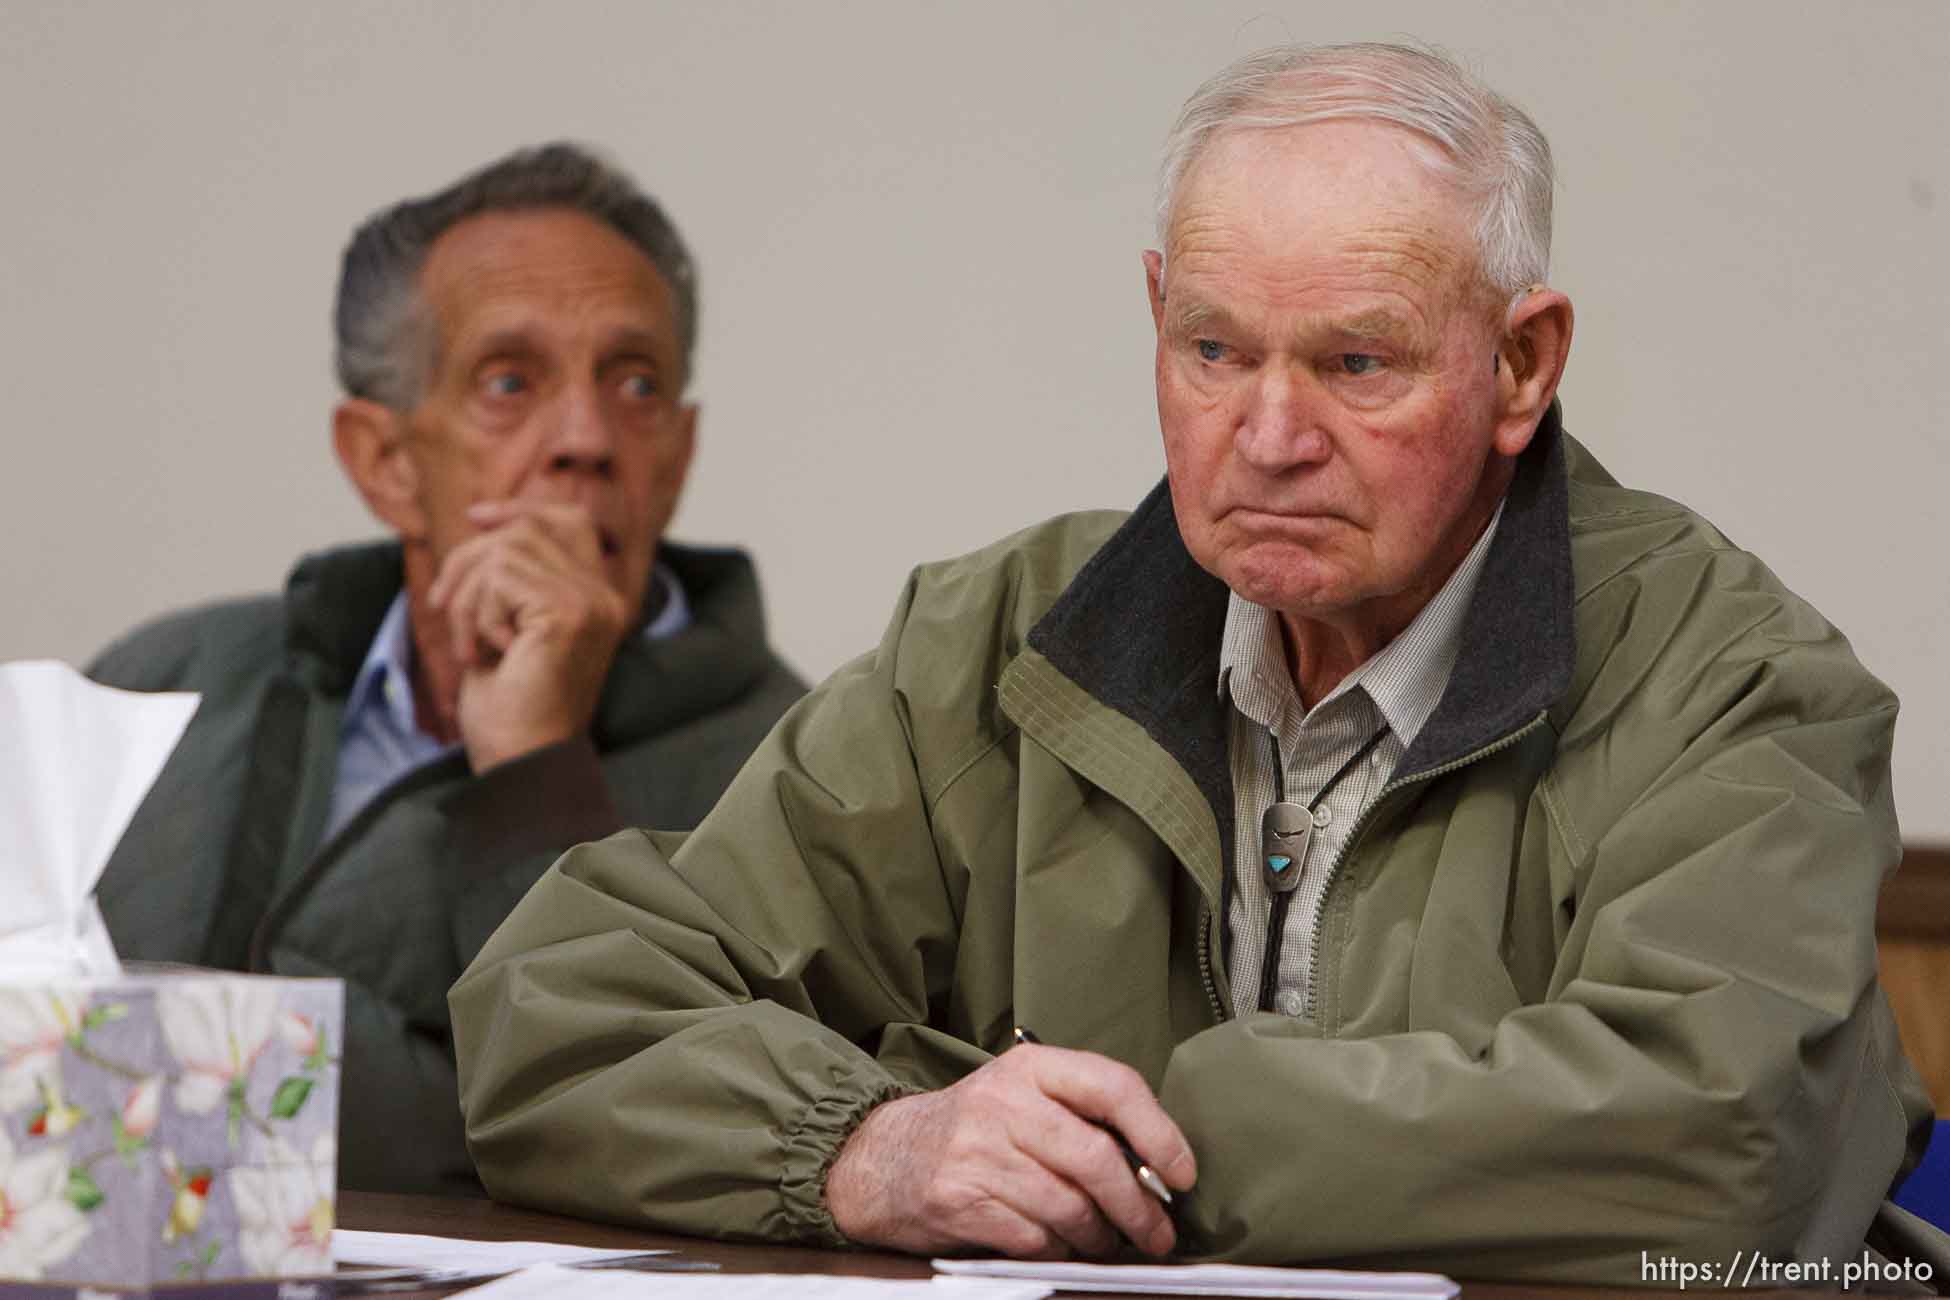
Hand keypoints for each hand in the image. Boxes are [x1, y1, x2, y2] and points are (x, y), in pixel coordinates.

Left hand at [426, 501, 629, 771]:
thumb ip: (512, 578)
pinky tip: (485, 655)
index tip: (476, 519)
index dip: (521, 510)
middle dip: (468, 563)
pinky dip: (474, 616)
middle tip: (444, 609)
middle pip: (525, 530)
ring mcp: (591, 604)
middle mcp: (604, 597)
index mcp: (599, 600)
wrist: (519, 762)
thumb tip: (485, 521)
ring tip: (471, 648)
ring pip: (504, 552)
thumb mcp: (506, 627)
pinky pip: (497, 578)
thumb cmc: (509, 708)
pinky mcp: (567, 614)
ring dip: (467, 599)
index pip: (571, 520)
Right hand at [823, 1044, 1194, 1259]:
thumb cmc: (970, 1128)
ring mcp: (979, 1151)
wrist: (880, 1157)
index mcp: (1030, 1067)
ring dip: (1100, 1236)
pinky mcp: (960, 1200)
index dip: (1159, 1132)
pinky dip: (1056, 1250)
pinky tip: (1058, 1246)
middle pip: (1097, 1159)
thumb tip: (1156, 1167)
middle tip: (1157, 1232)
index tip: (1182, 1172)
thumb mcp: (1019, 1095)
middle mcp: (1005, 1102)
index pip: (1113, 1085)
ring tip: (1106, 1242)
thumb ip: (1079, 1115)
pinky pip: (1034, 1237)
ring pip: (1070, 1206)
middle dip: (1138, 1207)